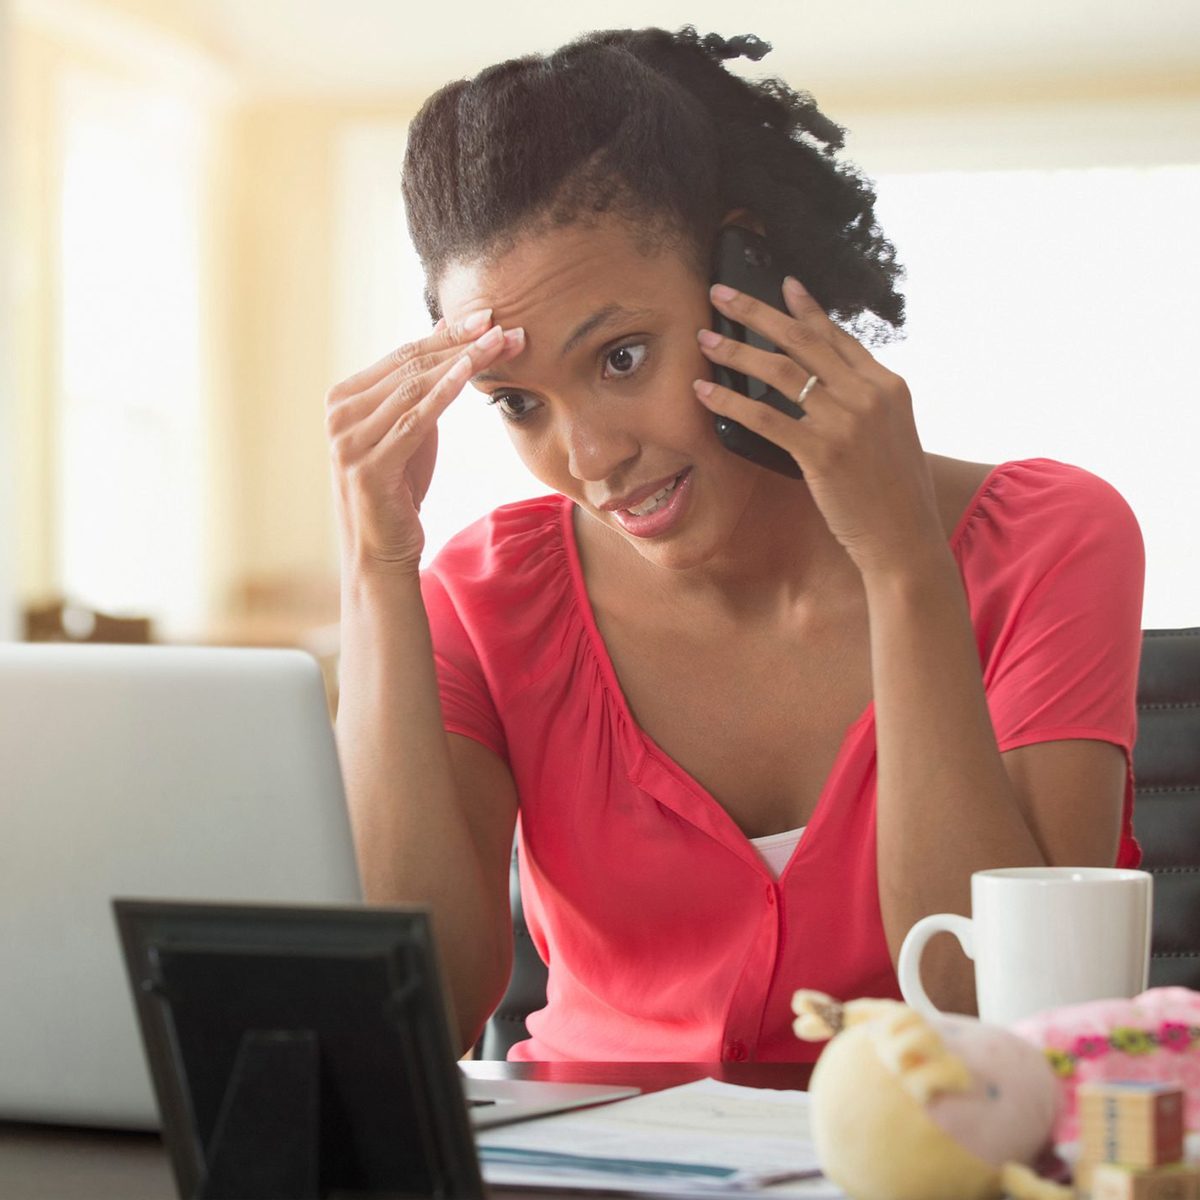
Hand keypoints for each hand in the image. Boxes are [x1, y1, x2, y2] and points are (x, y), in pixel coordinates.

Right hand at [325, 312, 523, 574]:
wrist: (381, 552)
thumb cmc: (399, 490)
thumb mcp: (412, 430)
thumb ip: (422, 386)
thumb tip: (448, 333)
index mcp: (345, 398)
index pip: (403, 355)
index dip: (448, 334)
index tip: (489, 317)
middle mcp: (339, 414)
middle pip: (410, 366)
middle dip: (461, 342)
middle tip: (502, 325)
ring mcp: (348, 440)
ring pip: (414, 388)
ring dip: (462, 362)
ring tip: (500, 344)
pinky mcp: (367, 466)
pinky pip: (414, 421)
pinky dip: (444, 392)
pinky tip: (471, 372)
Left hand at [693, 277, 943, 578]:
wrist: (905, 536)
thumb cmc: (893, 493)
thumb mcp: (890, 435)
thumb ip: (865, 404)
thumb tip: (829, 387)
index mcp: (888, 385)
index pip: (837, 336)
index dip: (806, 309)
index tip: (782, 285)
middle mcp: (868, 394)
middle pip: (802, 340)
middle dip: (756, 312)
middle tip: (721, 293)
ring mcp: (846, 421)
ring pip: (780, 372)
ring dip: (736, 351)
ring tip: (705, 340)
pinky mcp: (822, 452)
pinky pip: (766, 418)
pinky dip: (731, 401)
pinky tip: (706, 392)